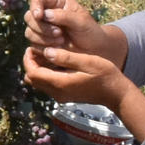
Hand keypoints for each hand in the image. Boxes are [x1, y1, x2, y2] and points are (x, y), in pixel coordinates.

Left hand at [23, 45, 144, 140]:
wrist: (116, 94)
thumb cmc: (104, 74)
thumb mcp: (87, 61)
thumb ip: (66, 57)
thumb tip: (46, 52)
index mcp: (60, 83)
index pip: (33, 73)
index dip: (28, 60)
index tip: (31, 48)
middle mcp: (57, 93)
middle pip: (32, 80)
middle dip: (30, 65)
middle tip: (36, 50)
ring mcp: (61, 96)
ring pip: (39, 83)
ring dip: (37, 70)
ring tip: (45, 55)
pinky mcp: (65, 96)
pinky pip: (47, 86)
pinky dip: (45, 75)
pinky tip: (54, 64)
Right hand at [24, 0, 117, 54]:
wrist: (94, 50)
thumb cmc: (90, 31)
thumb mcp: (81, 21)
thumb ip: (64, 16)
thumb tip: (45, 15)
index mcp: (56, 3)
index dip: (35, 6)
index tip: (39, 16)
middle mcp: (46, 14)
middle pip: (29, 17)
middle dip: (41, 27)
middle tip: (58, 33)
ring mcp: (42, 29)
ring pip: (29, 31)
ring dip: (43, 38)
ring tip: (61, 41)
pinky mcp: (41, 42)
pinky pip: (33, 44)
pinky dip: (43, 47)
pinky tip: (57, 48)